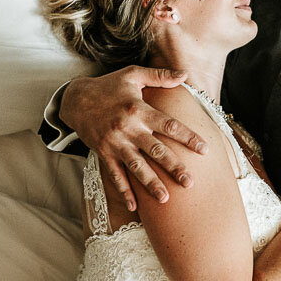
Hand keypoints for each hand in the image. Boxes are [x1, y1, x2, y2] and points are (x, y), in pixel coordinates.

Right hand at [59, 66, 208, 209]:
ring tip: (165, 199)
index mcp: (139, 110)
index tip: (204, 149)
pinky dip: (124, 191)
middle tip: (190, 182)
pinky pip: (115, 175)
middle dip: (173, 167)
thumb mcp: (133, 74)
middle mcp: (128, 129)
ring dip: (151, 184)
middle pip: (155, 151)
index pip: (169, 125)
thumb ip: (160, 76)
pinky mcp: (103, 153)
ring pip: (136, 167)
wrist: (75, 99)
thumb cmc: (109, 85)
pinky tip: (135, 206)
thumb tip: (185, 74)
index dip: (188, 137)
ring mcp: (115, 143)